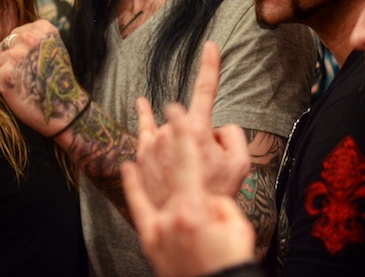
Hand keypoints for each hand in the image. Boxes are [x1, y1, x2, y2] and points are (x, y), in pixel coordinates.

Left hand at [0, 20, 88, 137]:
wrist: (65, 109)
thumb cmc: (56, 80)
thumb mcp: (52, 48)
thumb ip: (33, 39)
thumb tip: (8, 40)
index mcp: (42, 29)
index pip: (15, 34)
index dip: (20, 51)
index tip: (35, 63)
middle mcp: (29, 38)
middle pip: (3, 46)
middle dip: (9, 61)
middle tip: (28, 76)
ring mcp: (16, 56)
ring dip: (4, 75)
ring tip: (23, 84)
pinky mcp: (5, 74)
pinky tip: (16, 92)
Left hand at [122, 108, 255, 276]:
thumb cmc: (230, 258)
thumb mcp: (236, 221)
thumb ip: (219, 196)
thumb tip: (205, 182)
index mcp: (194, 203)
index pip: (187, 157)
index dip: (182, 128)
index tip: (175, 107)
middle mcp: (170, 208)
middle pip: (169, 161)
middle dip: (173, 133)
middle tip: (172, 112)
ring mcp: (156, 221)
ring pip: (150, 173)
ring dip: (150, 140)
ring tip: (143, 109)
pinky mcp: (149, 234)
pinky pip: (137, 199)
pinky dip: (132, 181)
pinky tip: (128, 165)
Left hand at [134, 41, 250, 206]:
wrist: (187, 228)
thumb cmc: (218, 195)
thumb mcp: (241, 165)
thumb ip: (233, 135)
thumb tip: (216, 128)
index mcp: (196, 131)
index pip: (205, 91)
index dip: (209, 66)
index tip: (210, 44)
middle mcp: (169, 132)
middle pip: (189, 121)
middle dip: (200, 136)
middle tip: (206, 166)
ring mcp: (152, 145)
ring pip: (168, 129)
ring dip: (175, 136)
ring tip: (169, 142)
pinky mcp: (141, 158)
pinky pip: (143, 132)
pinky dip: (145, 119)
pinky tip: (142, 104)